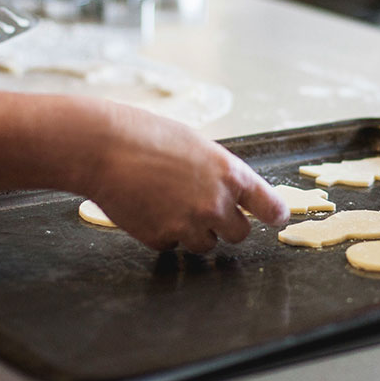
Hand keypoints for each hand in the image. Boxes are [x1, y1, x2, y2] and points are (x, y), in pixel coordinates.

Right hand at [86, 104, 288, 252]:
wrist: (103, 147)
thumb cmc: (147, 135)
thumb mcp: (197, 146)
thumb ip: (219, 172)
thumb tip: (229, 192)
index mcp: (231, 175)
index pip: (270, 206)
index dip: (275, 214)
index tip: (276, 218)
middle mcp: (217, 204)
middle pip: (239, 234)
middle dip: (225, 225)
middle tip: (204, 209)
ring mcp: (189, 225)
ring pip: (206, 245)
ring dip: (194, 232)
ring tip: (169, 204)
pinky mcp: (161, 238)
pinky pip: (172, 245)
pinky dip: (163, 234)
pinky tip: (148, 209)